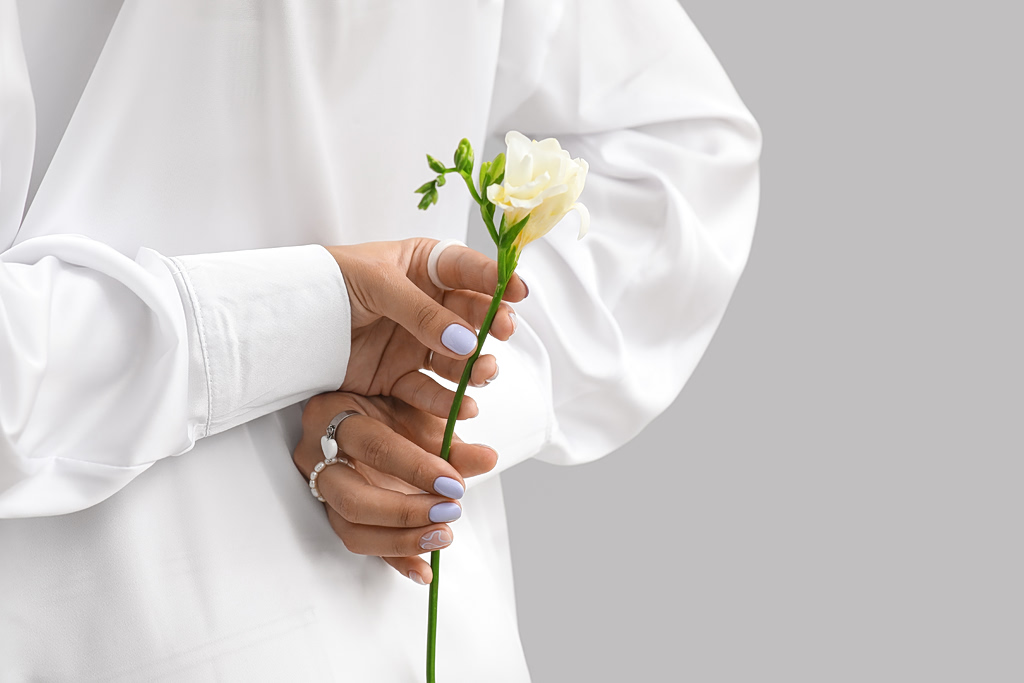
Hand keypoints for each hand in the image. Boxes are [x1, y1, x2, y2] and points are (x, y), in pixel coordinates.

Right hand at [293, 391, 497, 583]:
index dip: (415, 468)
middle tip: (448, 512)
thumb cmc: (393, 413)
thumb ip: (453, 442)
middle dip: (406, 513)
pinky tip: (424, 570)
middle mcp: (318, 455)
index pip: (374, 447)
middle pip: (354, 499)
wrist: (370, 415)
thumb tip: (488, 459)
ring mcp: (323, 489)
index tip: (454, 483)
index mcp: (336, 415)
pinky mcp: (335, 514)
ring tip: (442, 537)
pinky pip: (362, 545)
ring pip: (351, 529)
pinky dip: (396, 561)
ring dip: (401, 541)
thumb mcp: (422, 418)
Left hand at [326, 239, 527, 418]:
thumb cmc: (329, 283)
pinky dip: (447, 401)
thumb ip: (423, 312)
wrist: (286, 324)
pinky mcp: (399, 376)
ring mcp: (416, 342)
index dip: (496, 280)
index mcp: (423, 267)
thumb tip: (467, 340)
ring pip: (459, 358)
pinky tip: (461, 407)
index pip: (468, 270)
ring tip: (483, 373)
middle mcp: (427, 305)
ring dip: (475, 367)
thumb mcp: (378, 285)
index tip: (519, 292)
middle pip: (472, 317)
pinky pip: (430, 391)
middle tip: (500, 335)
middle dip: (491, 328)